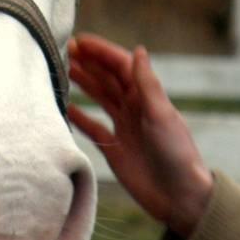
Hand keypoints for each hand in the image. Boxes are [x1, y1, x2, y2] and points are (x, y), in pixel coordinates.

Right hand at [68, 35, 213, 238]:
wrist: (179, 198)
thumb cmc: (177, 155)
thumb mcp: (161, 116)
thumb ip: (147, 84)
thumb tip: (138, 49)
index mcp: (147, 96)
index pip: (120, 65)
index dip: (100, 51)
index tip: (79, 41)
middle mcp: (134, 107)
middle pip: (107, 78)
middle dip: (87, 62)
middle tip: (62, 50)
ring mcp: (124, 126)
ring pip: (99, 97)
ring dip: (82, 82)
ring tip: (60, 70)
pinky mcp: (114, 148)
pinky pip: (92, 126)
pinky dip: (79, 116)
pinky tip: (65, 107)